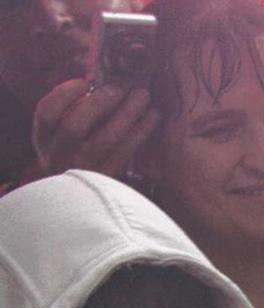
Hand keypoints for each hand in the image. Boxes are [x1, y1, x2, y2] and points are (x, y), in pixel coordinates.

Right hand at [32, 79, 158, 178]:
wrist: (80, 203)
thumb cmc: (74, 159)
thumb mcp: (60, 139)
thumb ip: (72, 113)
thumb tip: (99, 81)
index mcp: (44, 141)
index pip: (46, 114)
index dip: (64, 94)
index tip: (85, 81)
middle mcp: (59, 157)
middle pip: (73, 126)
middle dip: (97, 103)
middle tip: (120, 87)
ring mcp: (83, 171)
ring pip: (104, 139)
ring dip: (126, 113)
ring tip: (143, 95)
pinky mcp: (106, 180)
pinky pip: (125, 153)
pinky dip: (140, 132)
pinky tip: (152, 117)